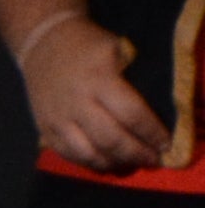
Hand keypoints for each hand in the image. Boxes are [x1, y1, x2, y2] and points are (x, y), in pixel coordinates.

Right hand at [22, 13, 172, 175]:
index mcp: (98, 80)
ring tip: (130, 164)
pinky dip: (89, 163)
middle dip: (136, 154)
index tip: (166, 143)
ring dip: (113, 163)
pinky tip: (105, 162)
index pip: (131, 115)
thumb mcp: (117, 48)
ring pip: (88, 153)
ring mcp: (57, 117)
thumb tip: (156, 110)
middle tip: (152, 159)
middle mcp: (76, 103)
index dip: (151, 133)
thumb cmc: (87, 45)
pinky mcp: (43, 127)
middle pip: (111, 140)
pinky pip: (67, 154)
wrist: (42, 43)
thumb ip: (134, 77)